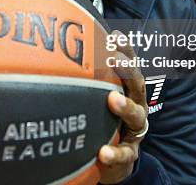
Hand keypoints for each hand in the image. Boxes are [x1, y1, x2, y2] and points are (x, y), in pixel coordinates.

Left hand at [98, 31, 148, 183]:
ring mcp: (134, 131)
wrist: (114, 160)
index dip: (126, 50)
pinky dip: (115, 154)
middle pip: (137, 85)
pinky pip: (125, 155)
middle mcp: (136, 106)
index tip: (115, 36)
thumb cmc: (104, 121)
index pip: (130, 66)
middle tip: (114, 59)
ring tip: (113, 100)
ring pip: (136, 117)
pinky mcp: (129, 155)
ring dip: (125, 106)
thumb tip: (58, 54)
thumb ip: (86, 79)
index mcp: (128, 91)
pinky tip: (103, 152)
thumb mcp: (98, 98)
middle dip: (127, 70)